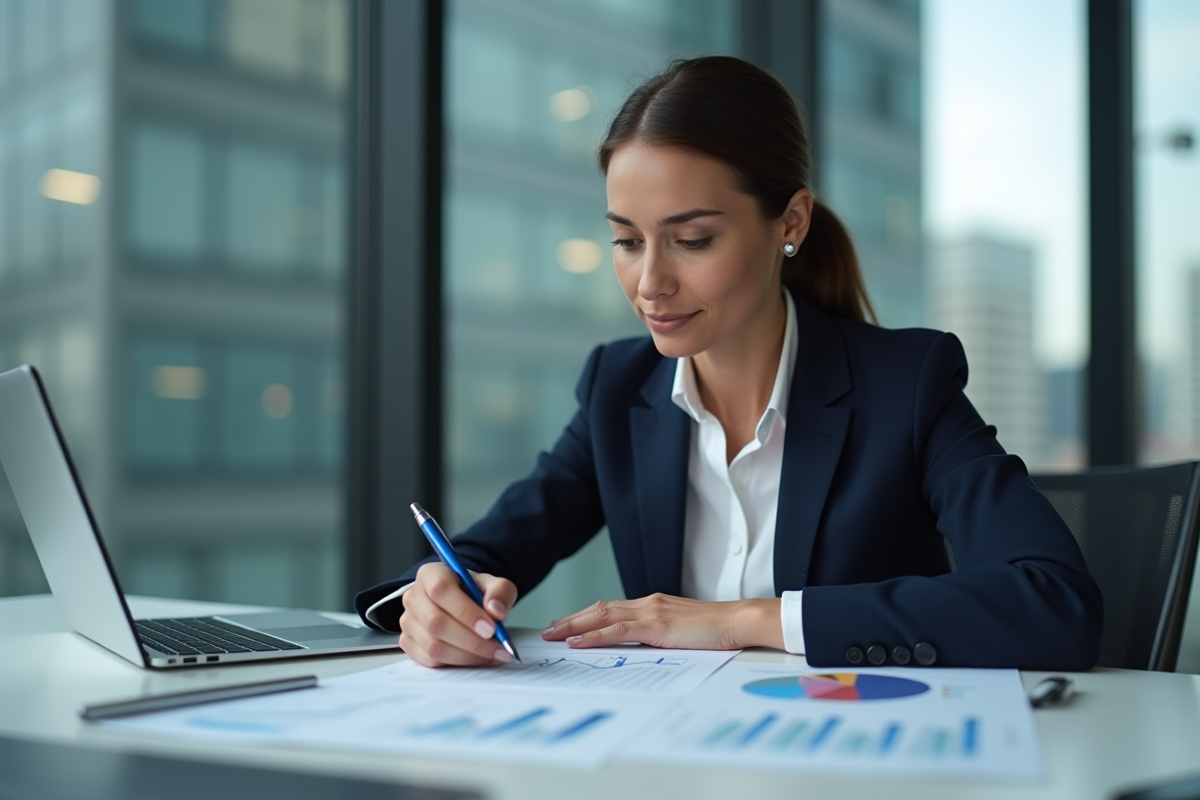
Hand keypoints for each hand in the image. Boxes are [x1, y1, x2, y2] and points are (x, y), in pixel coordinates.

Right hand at [399, 562, 517, 666]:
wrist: (461, 603)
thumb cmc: (472, 592)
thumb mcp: (492, 584)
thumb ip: (499, 591)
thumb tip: (496, 610)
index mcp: (431, 574)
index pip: (441, 590)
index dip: (466, 612)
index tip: (491, 628)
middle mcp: (414, 596)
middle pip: (435, 622)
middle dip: (471, 640)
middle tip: (498, 647)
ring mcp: (407, 621)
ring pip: (433, 646)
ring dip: (467, 655)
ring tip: (493, 654)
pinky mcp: (408, 643)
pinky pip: (430, 660)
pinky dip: (457, 663)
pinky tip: (477, 658)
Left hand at [540, 593, 783, 650]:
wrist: (739, 621)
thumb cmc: (716, 630)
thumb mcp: (681, 631)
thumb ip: (659, 634)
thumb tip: (639, 647)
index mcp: (653, 605)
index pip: (610, 608)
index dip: (585, 616)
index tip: (567, 625)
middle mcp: (647, 603)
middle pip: (599, 609)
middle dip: (571, 619)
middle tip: (548, 630)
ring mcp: (651, 611)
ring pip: (602, 616)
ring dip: (574, 625)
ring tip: (553, 635)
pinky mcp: (656, 625)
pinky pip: (618, 630)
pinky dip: (594, 635)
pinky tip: (578, 642)